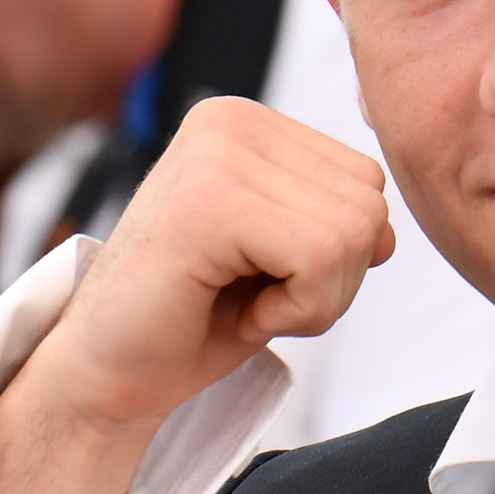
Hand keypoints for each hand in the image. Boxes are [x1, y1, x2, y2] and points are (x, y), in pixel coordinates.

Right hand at [0, 100, 393, 493]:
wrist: (107, 375)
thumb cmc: (193, 321)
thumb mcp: (284, 257)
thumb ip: (337, 223)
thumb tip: (387, 232)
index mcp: (250, 123)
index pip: (368, 182)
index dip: (335, 256)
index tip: (262, 276)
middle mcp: (232, 118)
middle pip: (371, 204)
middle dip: (332, 277)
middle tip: (254, 295)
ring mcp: (217, 153)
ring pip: (357, 231)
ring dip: (315, 297)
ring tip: (244, 300)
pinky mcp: (210, 201)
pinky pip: (324, 257)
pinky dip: (299, 310)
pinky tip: (240, 312)